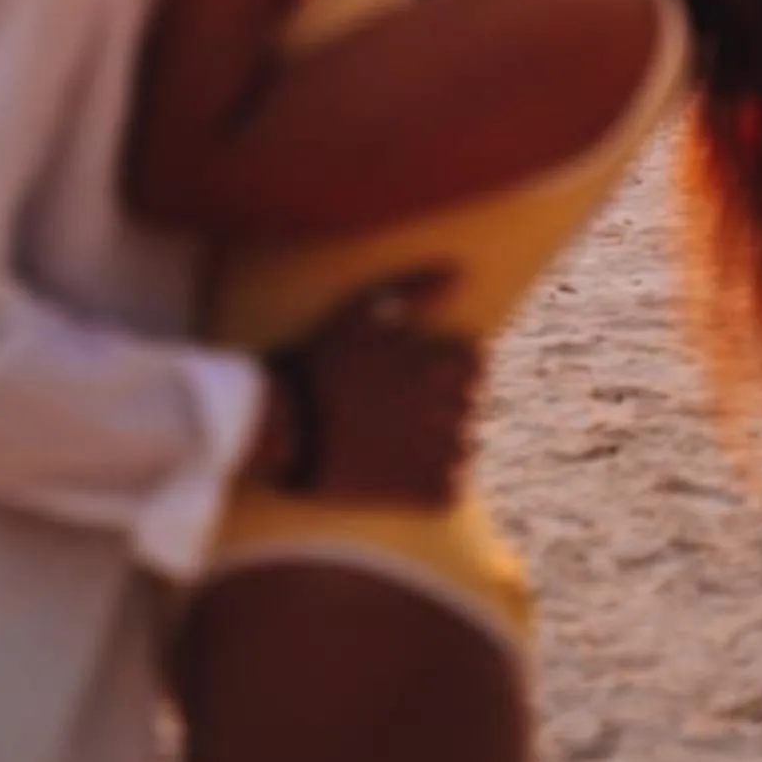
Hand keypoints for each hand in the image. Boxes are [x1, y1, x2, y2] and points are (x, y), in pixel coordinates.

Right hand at [256, 268, 480, 510]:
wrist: (284, 426)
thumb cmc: (320, 363)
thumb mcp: (361, 312)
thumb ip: (413, 288)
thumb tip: (459, 272)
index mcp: (430, 363)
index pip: (477, 365)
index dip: (457, 370)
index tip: (430, 376)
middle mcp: (438, 406)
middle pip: (472, 408)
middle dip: (450, 407)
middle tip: (411, 413)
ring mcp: (429, 450)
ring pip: (466, 449)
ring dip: (446, 446)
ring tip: (409, 444)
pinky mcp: (414, 490)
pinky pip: (452, 489)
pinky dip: (440, 484)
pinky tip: (410, 474)